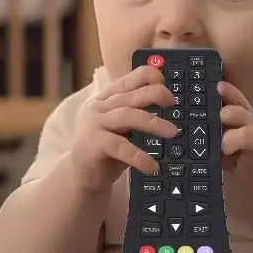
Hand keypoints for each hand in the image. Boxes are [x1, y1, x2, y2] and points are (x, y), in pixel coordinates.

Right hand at [69, 66, 177, 193]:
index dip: (147, 77)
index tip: (164, 81)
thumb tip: (167, 103)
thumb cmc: (105, 150)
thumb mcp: (122, 127)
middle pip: (130, 95)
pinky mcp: (94, 144)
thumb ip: (137, 112)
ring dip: (153, 123)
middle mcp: (99, 107)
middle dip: (155, 94)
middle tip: (172, 103)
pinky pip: (121, 147)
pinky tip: (152, 166)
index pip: (128, 80)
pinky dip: (139, 156)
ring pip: (128, 116)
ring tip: (172, 132)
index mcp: (106, 99)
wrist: (80, 175)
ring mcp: (94, 124)